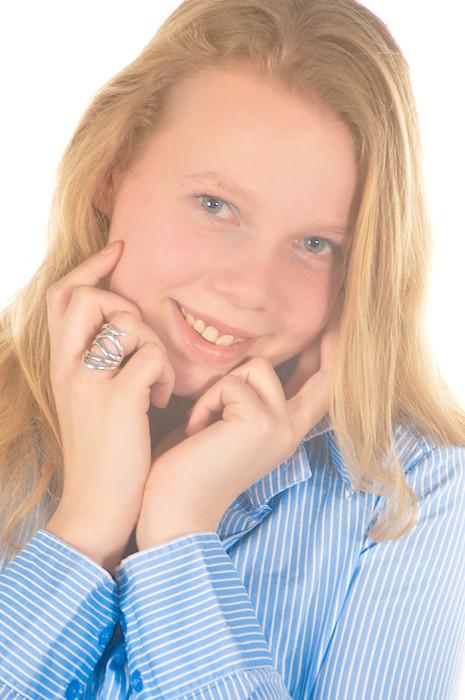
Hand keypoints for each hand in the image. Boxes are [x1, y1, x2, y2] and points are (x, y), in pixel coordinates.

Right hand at [44, 239, 175, 573]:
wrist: (96, 508)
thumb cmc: (105, 453)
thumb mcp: (90, 401)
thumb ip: (100, 363)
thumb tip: (129, 331)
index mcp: (60, 363)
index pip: (63, 294)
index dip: (90, 265)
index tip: (119, 250)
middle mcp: (66, 366)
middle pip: (86, 295)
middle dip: (121, 302)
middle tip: (141, 337)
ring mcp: (88, 382)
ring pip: (125, 320)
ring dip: (152, 343)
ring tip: (157, 380)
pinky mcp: (117, 401)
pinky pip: (151, 357)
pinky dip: (165, 375)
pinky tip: (162, 400)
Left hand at [136, 294, 342, 549]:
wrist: (173, 510)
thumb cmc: (188, 467)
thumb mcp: (224, 425)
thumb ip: (244, 398)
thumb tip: (249, 365)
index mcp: (283, 433)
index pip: (316, 391)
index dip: (329, 359)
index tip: (336, 332)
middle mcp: (290, 430)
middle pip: (320, 376)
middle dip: (329, 345)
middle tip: (335, 321)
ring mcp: (280, 426)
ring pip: (256, 367)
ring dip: (221, 388)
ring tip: (205, 422)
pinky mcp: (260, 421)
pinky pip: (230, 384)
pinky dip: (205, 404)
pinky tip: (198, 433)